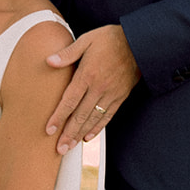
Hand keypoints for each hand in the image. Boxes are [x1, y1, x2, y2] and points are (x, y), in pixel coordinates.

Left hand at [44, 25, 140, 154]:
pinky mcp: (120, 97)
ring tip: (70, 147)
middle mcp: (98, 88)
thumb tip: (49, 61)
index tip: (49, 130)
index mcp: (87, 74)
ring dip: (80, 134)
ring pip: (93, 119)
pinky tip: (88, 137)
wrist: (139, 43)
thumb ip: (68, 53)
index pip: (69, 100)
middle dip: (68, 134)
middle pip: (80, 115)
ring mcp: (110, 94)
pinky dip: (97, 128)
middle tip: (59, 150)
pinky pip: (107, 116)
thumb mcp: (87, 40)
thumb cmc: (111, 39)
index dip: (58, 117)